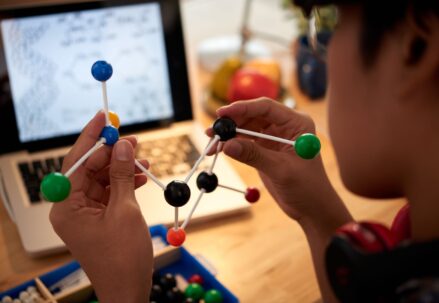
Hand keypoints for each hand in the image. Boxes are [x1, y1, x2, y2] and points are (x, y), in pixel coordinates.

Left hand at [49, 113, 152, 302]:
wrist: (129, 289)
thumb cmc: (123, 258)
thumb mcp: (125, 211)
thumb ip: (122, 175)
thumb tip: (122, 145)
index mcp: (66, 207)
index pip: (75, 163)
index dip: (91, 138)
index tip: (102, 118)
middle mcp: (71, 208)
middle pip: (89, 169)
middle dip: (112, 153)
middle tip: (133, 139)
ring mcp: (86, 213)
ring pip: (102, 179)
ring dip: (123, 167)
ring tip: (143, 157)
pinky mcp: (99, 217)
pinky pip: (110, 192)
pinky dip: (126, 182)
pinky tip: (142, 175)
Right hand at [212, 99, 350, 225]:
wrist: (312, 208)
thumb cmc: (307, 187)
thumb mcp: (281, 170)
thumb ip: (254, 156)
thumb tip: (226, 145)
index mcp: (296, 123)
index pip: (266, 108)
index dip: (242, 108)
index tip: (222, 113)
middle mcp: (284, 125)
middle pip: (252, 115)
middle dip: (231, 123)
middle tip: (212, 132)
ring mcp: (273, 136)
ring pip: (245, 128)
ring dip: (228, 135)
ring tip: (211, 145)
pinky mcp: (264, 148)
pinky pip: (244, 141)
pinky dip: (231, 145)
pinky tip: (218, 150)